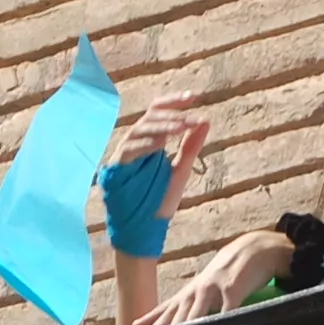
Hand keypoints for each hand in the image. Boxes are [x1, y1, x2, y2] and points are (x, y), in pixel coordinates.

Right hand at [108, 95, 211, 223]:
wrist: (145, 227)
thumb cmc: (161, 200)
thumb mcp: (181, 169)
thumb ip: (191, 146)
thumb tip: (205, 120)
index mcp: (150, 139)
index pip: (159, 112)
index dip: (175, 102)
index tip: (195, 96)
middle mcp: (136, 142)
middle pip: (150, 117)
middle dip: (172, 116)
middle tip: (191, 119)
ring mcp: (125, 153)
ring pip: (140, 129)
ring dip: (161, 127)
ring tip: (180, 127)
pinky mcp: (118, 167)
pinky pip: (128, 150)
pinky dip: (144, 145)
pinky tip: (160, 143)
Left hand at [131, 229, 292, 324]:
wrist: (256, 248)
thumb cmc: (231, 271)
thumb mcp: (210, 285)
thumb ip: (198, 303)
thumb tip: (187, 323)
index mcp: (191, 291)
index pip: (166, 308)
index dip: (150, 319)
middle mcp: (197, 290)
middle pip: (176, 315)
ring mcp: (214, 289)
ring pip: (195, 314)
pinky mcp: (233, 289)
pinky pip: (225, 311)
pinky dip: (219, 323)